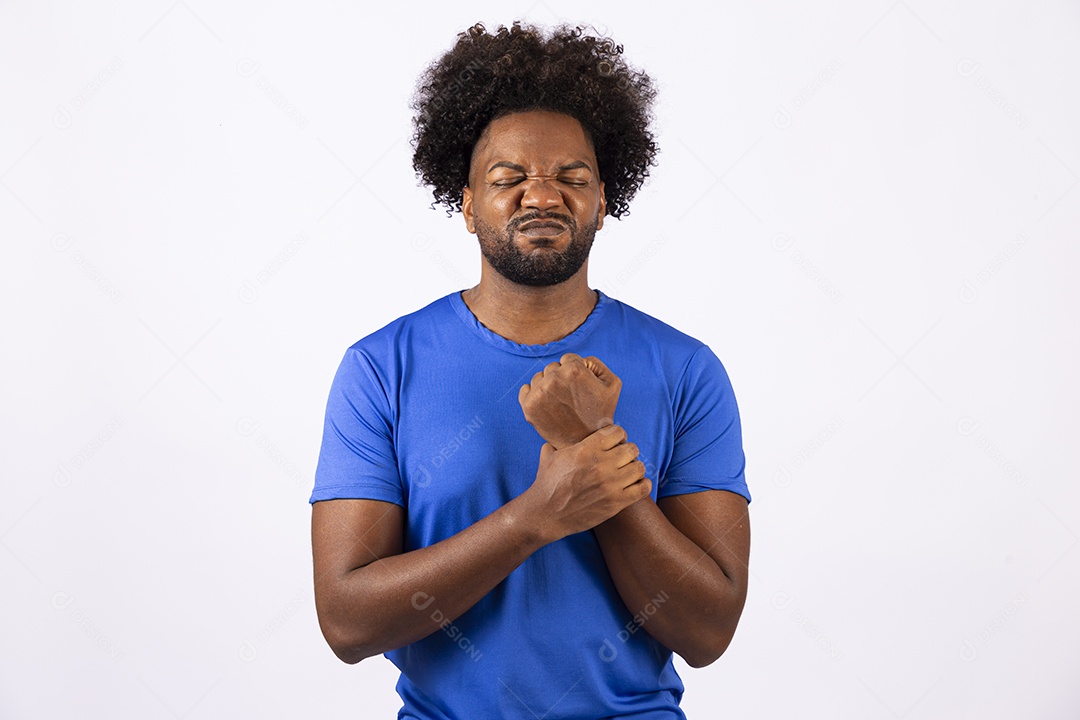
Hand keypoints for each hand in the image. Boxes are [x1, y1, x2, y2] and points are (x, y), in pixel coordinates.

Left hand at [518, 353, 621, 449]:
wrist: (584, 442)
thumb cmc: (601, 412)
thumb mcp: (612, 384)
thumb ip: (595, 363)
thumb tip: (577, 359)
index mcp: (573, 370)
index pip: (568, 359)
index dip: (576, 372)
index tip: (581, 387)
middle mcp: (554, 379)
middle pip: (552, 367)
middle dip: (561, 378)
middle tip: (571, 397)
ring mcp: (539, 393)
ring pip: (539, 378)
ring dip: (547, 386)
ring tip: (560, 403)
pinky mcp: (529, 406)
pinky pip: (525, 389)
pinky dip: (533, 394)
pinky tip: (546, 404)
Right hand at [524, 425, 650, 540]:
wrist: (546, 514)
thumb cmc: (547, 485)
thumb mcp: (549, 456)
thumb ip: (558, 442)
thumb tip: (557, 434)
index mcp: (586, 450)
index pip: (617, 432)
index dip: (618, 435)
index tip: (616, 441)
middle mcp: (600, 465)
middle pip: (631, 449)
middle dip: (628, 451)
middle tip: (623, 458)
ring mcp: (610, 485)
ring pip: (639, 467)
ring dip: (635, 468)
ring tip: (629, 471)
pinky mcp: (616, 503)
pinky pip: (642, 489)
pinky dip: (643, 484)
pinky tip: (636, 484)